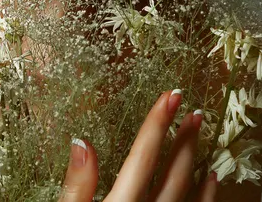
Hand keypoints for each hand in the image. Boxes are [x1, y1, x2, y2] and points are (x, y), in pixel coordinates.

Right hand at [58, 90, 216, 201]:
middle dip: (182, 138)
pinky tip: (211, 180)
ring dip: (196, 161)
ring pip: (188, 193)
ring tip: (202, 135)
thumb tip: (81, 141)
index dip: (156, 123)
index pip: (141, 156)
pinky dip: (207, 197)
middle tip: (194, 111)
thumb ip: (76, 187)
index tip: (172, 95)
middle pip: (170, 172)